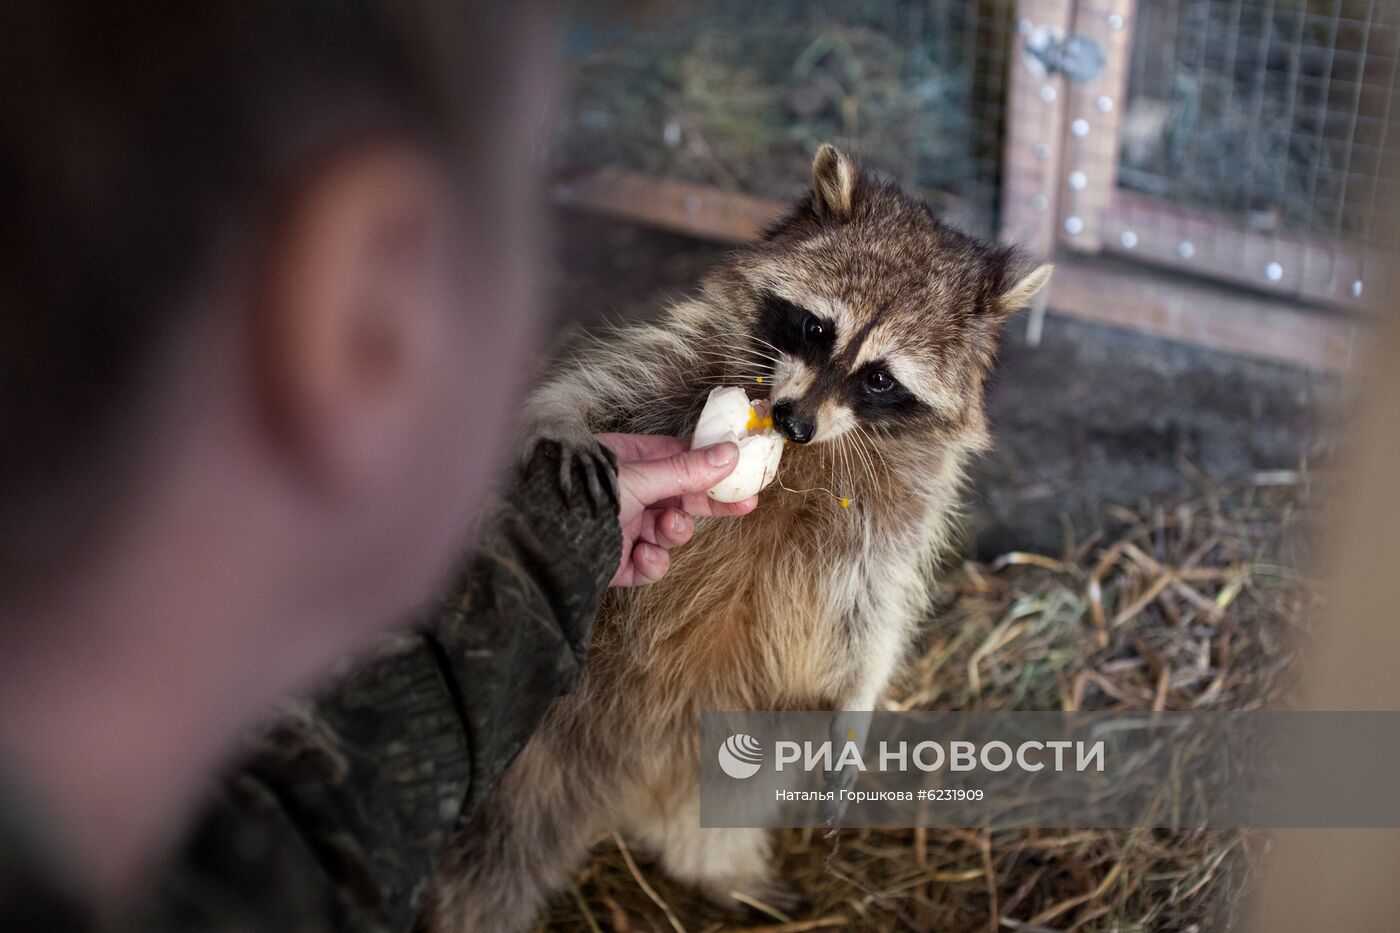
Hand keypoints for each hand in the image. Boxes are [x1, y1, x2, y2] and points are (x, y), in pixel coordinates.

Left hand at [596, 433, 757, 586]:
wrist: (542, 546)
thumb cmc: (582, 498)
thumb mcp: (639, 477)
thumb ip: (686, 470)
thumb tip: (730, 453)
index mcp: (626, 462)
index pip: (678, 460)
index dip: (710, 468)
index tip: (740, 473)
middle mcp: (625, 493)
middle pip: (679, 498)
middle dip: (706, 504)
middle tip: (743, 505)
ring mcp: (621, 528)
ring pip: (668, 531)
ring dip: (674, 531)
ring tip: (667, 527)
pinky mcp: (617, 563)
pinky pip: (649, 564)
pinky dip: (651, 562)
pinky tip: (642, 556)